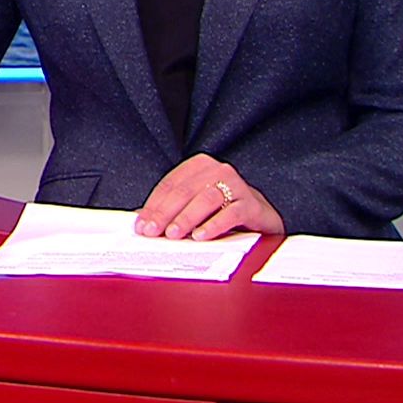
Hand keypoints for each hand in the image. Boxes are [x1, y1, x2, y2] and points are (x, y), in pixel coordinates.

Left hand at [135, 154, 283, 240]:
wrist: (261, 219)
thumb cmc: (222, 211)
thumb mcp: (194, 206)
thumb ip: (170, 209)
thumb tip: (142, 221)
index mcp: (199, 166)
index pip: (170, 184)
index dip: (153, 206)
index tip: (141, 225)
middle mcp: (218, 170)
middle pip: (185, 191)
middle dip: (165, 213)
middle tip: (153, 232)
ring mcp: (237, 185)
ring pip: (206, 198)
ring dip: (187, 218)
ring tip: (173, 234)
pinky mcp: (252, 204)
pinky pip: (232, 213)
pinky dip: (214, 225)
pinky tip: (201, 236)